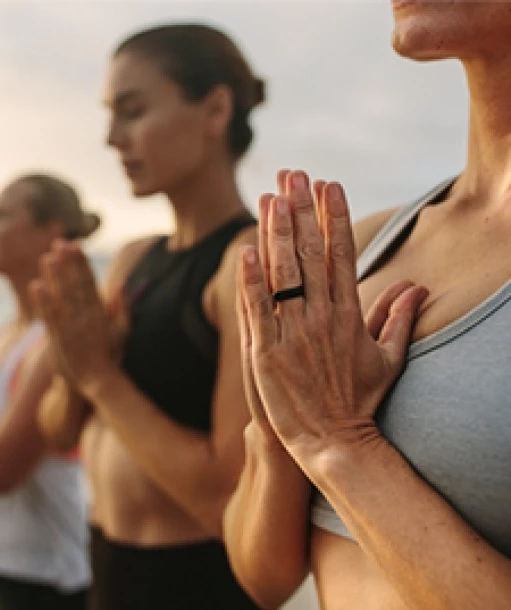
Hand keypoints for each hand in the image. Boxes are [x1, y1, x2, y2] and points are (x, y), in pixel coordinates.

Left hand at [31, 240, 120, 395]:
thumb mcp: (123, 331)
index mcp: (101, 312)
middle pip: (75, 284)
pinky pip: (50, 316)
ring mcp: (72, 327)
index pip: (90, 281)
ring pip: (62, 296)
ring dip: (54, 276)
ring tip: (46, 258)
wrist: (99, 382)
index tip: (75, 245)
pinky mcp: (59, 339)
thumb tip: (121, 284)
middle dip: (67, 263)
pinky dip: (44, 301)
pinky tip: (36, 286)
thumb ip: (122, 307)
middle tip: (58, 243)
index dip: (81, 262)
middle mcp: (86, 316)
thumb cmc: (111, 357)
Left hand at [237, 170, 428, 468]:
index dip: (334, 218)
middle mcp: (322, 318)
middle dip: (301, 211)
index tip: (329, 185)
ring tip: (270, 197)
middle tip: (293, 174)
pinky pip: (256, 310)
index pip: (342, 255)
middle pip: (310, 254)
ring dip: (275, 233)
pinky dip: (250, 280)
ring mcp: (293, 335)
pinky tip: (245, 250)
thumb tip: (417, 288)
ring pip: (282, 275)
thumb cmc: (360, 403)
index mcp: (349, 314)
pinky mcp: (266, 355)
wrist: (335, 444)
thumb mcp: (388, 359)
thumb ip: (397, 319)